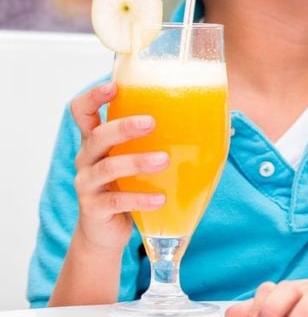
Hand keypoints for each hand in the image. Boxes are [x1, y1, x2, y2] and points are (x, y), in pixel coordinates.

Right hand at [70, 82, 167, 252]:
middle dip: (124, 127)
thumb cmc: (127, 184)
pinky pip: (117, 201)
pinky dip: (140, 198)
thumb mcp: (135, 157)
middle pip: (97, 135)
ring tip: (163, 160)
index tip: (114, 87)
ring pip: (108, 167)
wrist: (106, 230)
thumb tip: (215, 120)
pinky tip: (160, 198)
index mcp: (96, 140)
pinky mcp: (94, 208)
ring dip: (137, 162)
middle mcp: (88, 158)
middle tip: (151, 122)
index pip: (82, 111)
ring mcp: (88, 184)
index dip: (93, 97)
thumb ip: (157, 139)